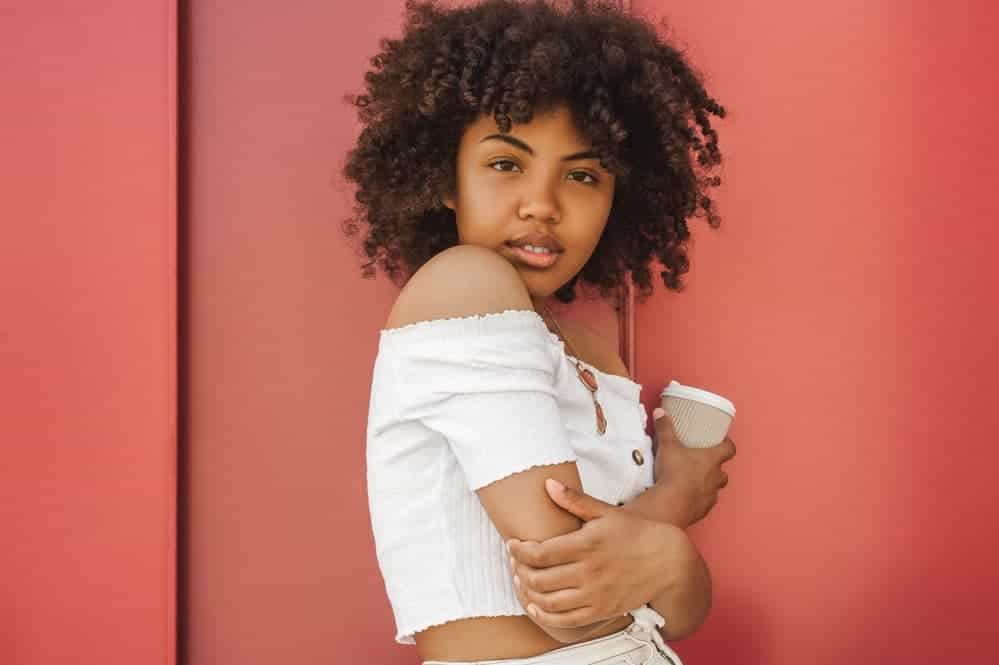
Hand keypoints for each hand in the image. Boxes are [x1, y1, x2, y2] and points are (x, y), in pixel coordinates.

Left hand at [506, 478, 695, 629]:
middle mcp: (589, 571)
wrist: (667, 562)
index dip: (518, 551)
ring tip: (521, 582)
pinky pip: (566, 620)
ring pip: (549, 601)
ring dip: (528, 593)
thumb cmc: (635, 533)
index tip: (512, 545)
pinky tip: (536, 606)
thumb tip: (548, 484)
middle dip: (519, 571)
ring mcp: (595, 594)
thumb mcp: (605, 512)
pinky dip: (545, 615)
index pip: (539, 552)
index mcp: (586, 544)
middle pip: (539, 578)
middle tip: (514, 563)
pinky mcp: (601, 610)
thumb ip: (574, 500)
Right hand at [651, 407, 735, 525]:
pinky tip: (688, 498)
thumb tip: (660, 413)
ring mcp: (710, 495)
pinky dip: (699, 500)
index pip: (729, 449)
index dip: (728, 444)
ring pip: (715, 489)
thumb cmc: (674, 474)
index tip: (724, 441)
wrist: (671, 503)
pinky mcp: (702, 509)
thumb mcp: (667, 446)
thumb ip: (665, 428)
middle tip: (705, 463)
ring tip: (695, 482)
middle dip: (716, 468)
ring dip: (708, 485)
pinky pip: (705, 503)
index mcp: (711, 460)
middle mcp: (715, 478)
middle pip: (723, 472)